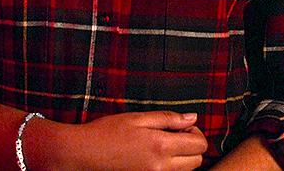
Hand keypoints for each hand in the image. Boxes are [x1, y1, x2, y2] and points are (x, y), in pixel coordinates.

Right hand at [35, 110, 207, 170]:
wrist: (84, 154)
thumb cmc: (106, 132)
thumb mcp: (137, 118)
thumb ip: (168, 119)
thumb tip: (192, 118)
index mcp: (160, 145)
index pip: (200, 145)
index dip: (196, 133)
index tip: (182, 127)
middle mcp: (161, 166)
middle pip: (197, 161)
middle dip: (192, 146)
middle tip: (175, 135)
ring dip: (183, 158)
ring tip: (164, 145)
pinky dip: (171, 167)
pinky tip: (156, 156)